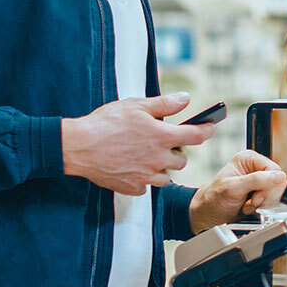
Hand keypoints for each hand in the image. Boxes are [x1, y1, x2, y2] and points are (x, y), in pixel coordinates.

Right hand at [62, 92, 214, 194]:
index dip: (207, 130)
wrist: (77, 146)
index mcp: (162, 137)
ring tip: (146, 155)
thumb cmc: (104, 123)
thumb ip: (165, 104)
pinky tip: (133, 166)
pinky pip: (147, 186)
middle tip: (162, 141)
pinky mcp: (132, 187)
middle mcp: (158, 159)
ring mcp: (146, 175)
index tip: (209, 127)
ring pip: (167, 176)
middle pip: (182, 159)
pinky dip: (144, 178)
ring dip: (162, 166)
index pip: (197, 136)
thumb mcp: (136, 105)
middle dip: (176, 150)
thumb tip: (185, 99)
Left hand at [189, 150, 286, 233]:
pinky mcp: (260, 193)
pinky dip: (262, 207)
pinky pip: (272, 200)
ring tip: (247, 205)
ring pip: (276, 192)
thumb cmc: (213, 199)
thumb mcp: (233, 188)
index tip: (255, 196)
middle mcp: (255, 167)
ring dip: (263, 203)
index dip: (268, 186)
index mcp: (249, 159)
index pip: (274, 169)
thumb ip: (257, 180)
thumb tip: (278, 176)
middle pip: (277, 182)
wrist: (206, 214)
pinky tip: (249, 207)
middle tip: (249, 202)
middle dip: (264, 196)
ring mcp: (258, 181)